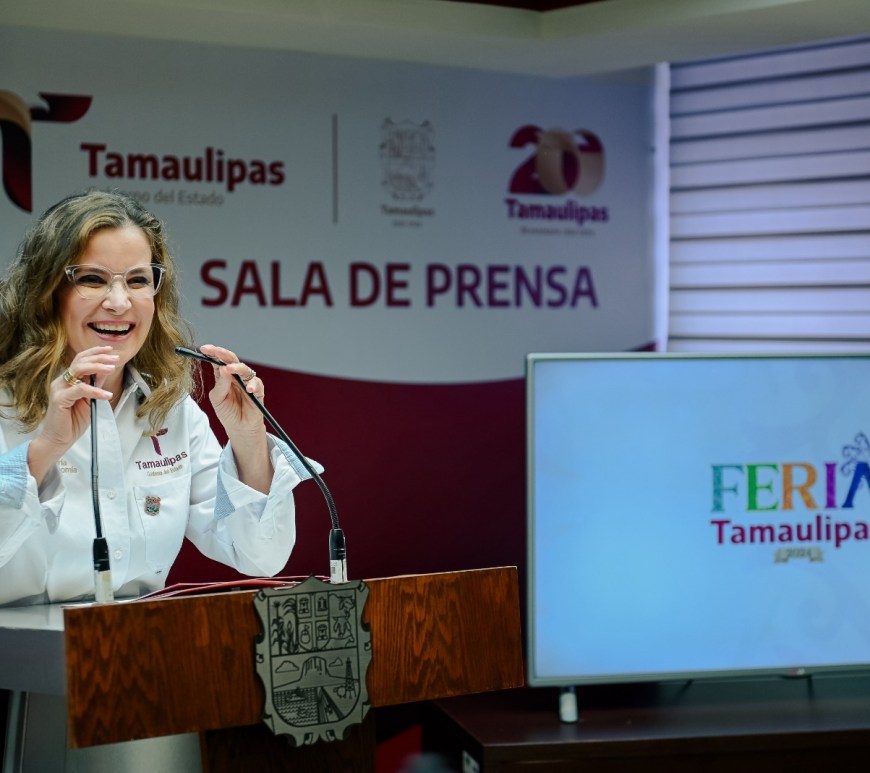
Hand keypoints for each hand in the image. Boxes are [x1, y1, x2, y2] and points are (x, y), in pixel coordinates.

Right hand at [28, 347, 117, 484]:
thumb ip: (95, 385)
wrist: (59, 439)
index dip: (96, 353)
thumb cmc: (73, 421)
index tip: (111, 351)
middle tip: (115, 359)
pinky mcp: (59, 399)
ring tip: (112, 369)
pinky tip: (107, 394)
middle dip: (99, 357)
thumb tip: (107, 370)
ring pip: (78, 370)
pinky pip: (80, 390)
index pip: (81, 359)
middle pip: (80, 361)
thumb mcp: (90, 400)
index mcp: (68, 380)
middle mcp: (62, 381)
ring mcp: (59, 388)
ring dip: (98, 367)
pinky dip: (95, 390)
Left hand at [199, 344, 271, 492]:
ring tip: (229, 369)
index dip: (212, 353)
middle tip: (215, 351)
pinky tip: (248, 388)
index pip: (218, 361)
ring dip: (237, 368)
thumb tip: (222, 368)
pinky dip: (253, 385)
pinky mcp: (258, 392)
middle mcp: (236, 376)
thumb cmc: (227, 413)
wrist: (239, 428)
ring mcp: (247, 383)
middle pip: (232, 360)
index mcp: (224, 376)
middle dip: (223, 354)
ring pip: (245, 369)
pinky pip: (257, 384)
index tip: (203, 348)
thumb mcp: (217, 399)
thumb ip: (220, 384)